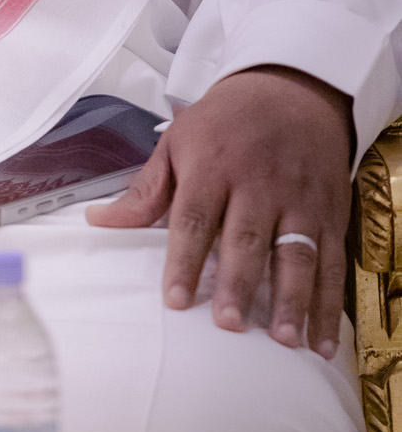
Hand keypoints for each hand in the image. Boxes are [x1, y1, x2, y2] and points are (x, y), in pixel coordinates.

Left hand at [86, 66, 353, 357]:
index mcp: (214, 165)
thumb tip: (98, 221)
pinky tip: (322, 341)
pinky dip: (329, 304)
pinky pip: (333, 262)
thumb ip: (145, 190)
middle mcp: (259, 183)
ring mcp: (299, 199)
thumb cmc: (226, 122)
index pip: (195, 217)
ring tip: (282, 339)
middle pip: (247, 237)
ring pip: (297, 253)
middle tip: (227, 323)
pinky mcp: (330, 213)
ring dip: (291, 299)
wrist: (294, 90)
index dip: (184, 260)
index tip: (175, 300)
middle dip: (238, 282)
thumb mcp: (179, 141)